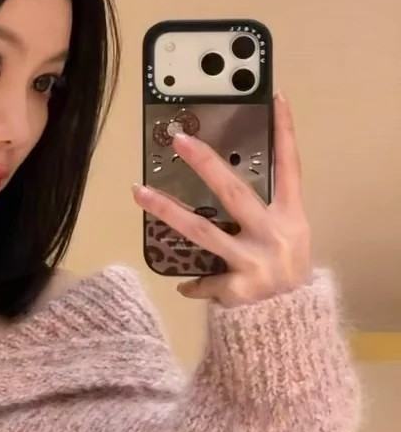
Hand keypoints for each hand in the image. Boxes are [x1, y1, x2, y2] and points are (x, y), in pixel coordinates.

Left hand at [132, 92, 312, 306]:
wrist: (293, 333)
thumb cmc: (286, 281)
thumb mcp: (289, 244)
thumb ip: (264, 219)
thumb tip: (223, 196)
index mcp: (293, 219)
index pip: (291, 167)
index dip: (285, 133)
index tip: (276, 98)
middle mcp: (276, 235)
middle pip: (234, 191)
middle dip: (205, 163)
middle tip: (178, 138)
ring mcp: (255, 262)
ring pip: (202, 230)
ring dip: (167, 210)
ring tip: (138, 192)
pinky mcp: (237, 289)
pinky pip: (204, 281)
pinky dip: (195, 285)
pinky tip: (186, 286)